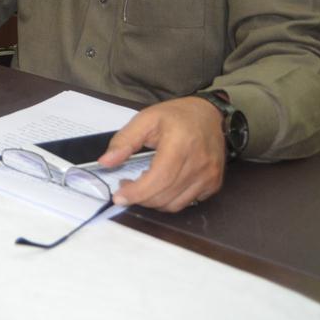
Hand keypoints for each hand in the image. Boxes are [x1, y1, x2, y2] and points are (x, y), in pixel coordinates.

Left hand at [97, 96, 225, 212]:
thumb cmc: (175, 116)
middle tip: (126, 186)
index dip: (137, 193)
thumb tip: (105, 162)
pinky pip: (188, 203)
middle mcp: (199, 164)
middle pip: (165, 196)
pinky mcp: (214, 184)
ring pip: (175, 205)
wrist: (208, 114)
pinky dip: (169, 200)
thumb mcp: (145, 119)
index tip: (119, 196)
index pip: (159, 179)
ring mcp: (209, 176)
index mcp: (181, 145)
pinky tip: (161, 185)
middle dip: (140, 197)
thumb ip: (124, 141)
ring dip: (153, 201)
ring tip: (142, 185)